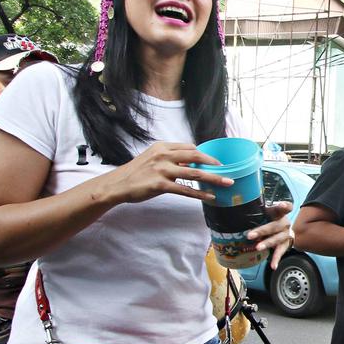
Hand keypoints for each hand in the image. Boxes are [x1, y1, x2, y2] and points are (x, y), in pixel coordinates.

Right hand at [95, 142, 233, 205]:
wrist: (117, 184)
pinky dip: (200, 194)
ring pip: (195, 174)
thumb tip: (190, 164)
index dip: (204, 155)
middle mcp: (164, 156)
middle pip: (196, 157)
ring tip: (227, 183)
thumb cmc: (136, 172)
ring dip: (213, 178)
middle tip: (227, 169)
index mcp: (163, 147)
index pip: (190, 148)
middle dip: (214, 163)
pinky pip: (185, 190)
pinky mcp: (160, 185)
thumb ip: (171, 159)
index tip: (215, 161)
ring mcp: (162, 170)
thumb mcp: (153, 158)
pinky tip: (210, 197)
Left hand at [246, 201, 293, 269]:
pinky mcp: (286, 245)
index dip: (283, 206)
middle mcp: (284, 223)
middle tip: (250, 235)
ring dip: (267, 243)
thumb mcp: (266, 215)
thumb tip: (234, 216)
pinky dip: (276, 259)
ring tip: (258, 248)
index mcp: (279, 214)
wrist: (285, 231)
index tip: (281, 205)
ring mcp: (286, 234)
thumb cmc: (271, 221)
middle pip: (275, 226)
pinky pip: (280, 252)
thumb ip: (257, 214)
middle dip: (262, 230)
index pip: (284, 207)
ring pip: (277, 239)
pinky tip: (273, 265)